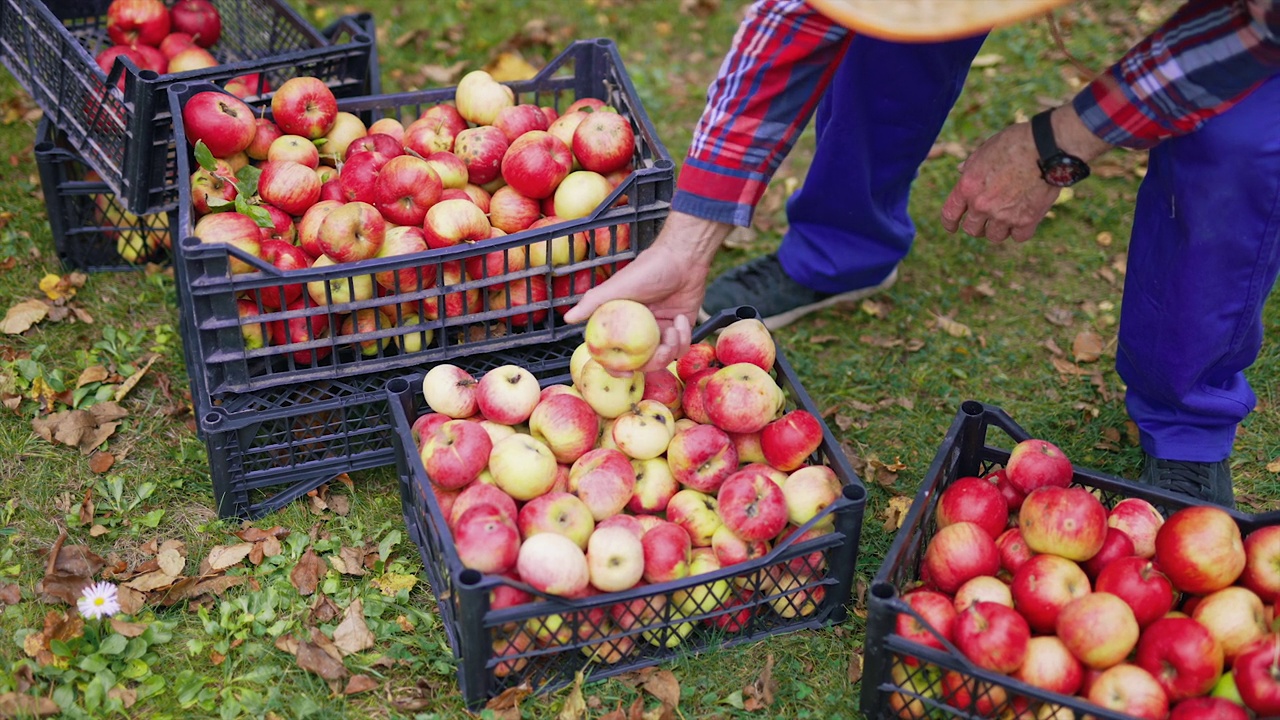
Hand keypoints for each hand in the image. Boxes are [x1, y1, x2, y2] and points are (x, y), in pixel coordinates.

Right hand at [563, 211, 730, 370]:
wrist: (682, 258)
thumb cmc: (648, 269)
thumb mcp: (618, 286)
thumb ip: (593, 302)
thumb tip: (567, 318)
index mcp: (621, 324)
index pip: (614, 354)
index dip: (617, 369)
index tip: (628, 375)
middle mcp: (638, 331)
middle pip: (643, 362)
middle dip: (654, 361)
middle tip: (662, 348)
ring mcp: (659, 331)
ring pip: (665, 357)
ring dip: (672, 347)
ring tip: (675, 328)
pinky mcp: (679, 329)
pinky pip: (682, 346)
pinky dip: (684, 337)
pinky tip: (681, 318)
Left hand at [940, 121, 1059, 241]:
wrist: (1047, 146)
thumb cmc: (1016, 143)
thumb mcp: (985, 150)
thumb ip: (971, 165)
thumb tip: (961, 171)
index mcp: (968, 186)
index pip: (949, 214)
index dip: (949, 223)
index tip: (952, 227)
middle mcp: (982, 204)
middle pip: (972, 229)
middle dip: (978, 225)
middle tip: (987, 218)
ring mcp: (1004, 215)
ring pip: (995, 236)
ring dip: (999, 229)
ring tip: (1007, 217)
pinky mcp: (1026, 220)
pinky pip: (1018, 237)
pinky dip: (1020, 231)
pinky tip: (1024, 219)